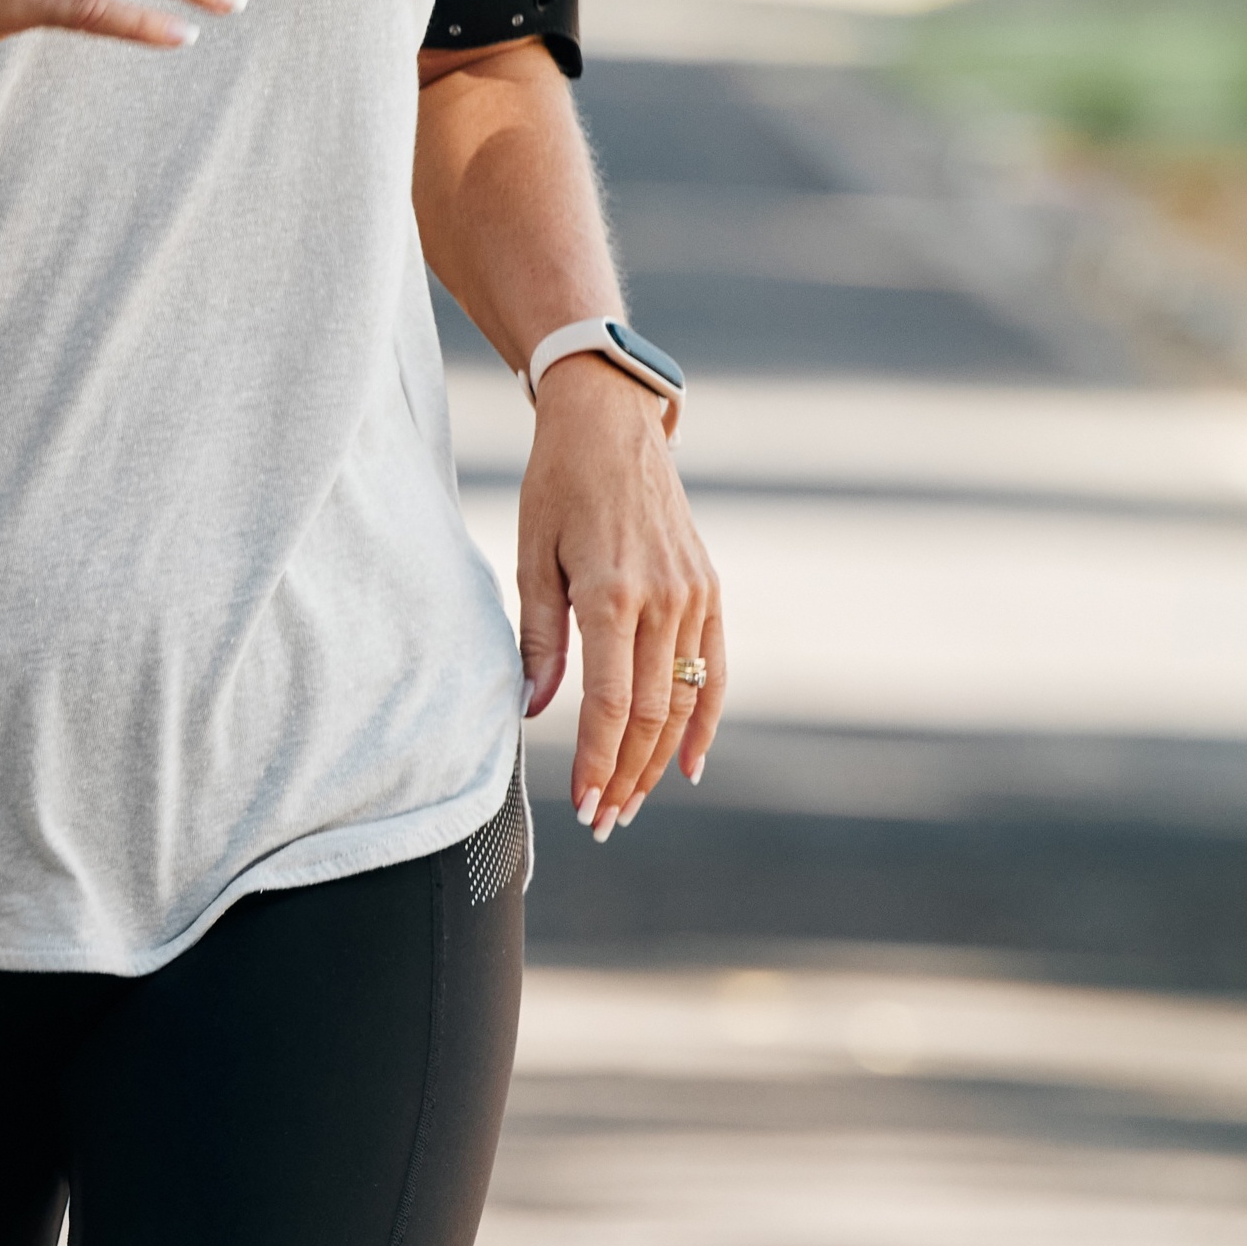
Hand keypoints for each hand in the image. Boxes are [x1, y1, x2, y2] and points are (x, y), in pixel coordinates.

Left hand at [515, 359, 723, 837]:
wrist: (612, 425)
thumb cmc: (557, 485)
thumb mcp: (530, 554)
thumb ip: (536, 636)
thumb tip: (532, 709)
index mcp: (610, 592)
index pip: (609, 704)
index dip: (598, 761)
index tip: (583, 805)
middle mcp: (662, 600)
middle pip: (650, 716)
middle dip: (626, 776)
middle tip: (604, 820)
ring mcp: (695, 597)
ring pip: (683, 703)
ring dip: (657, 761)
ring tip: (631, 802)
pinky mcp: (711, 591)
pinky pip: (716, 672)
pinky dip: (704, 723)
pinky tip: (687, 765)